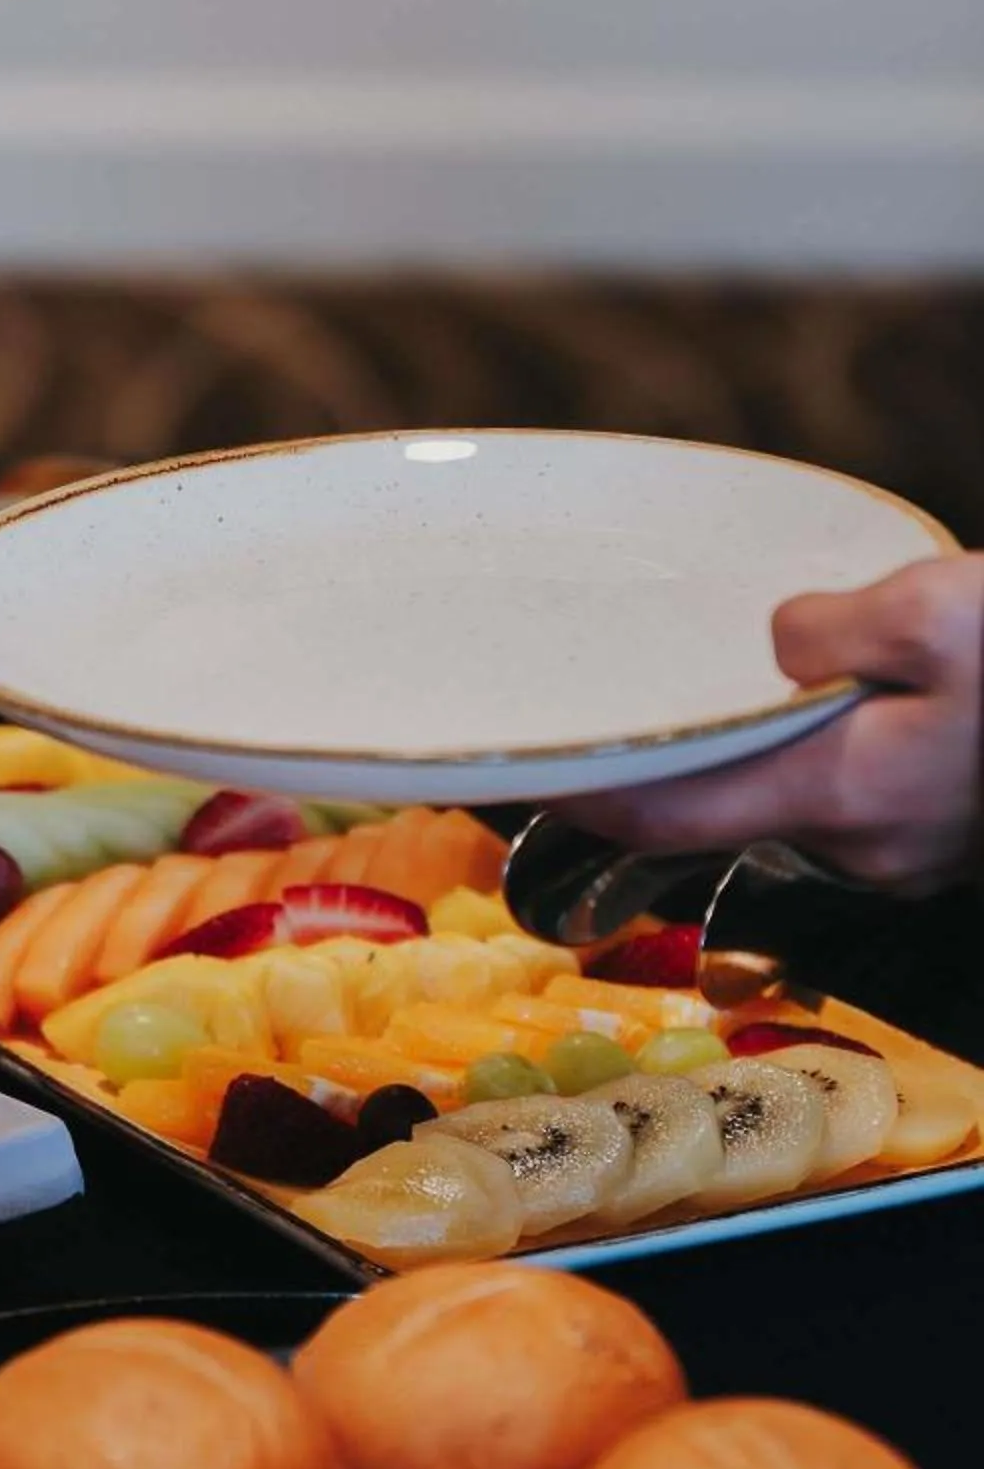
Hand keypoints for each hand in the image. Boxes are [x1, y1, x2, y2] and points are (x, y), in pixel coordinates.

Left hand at [564, 552, 983, 893]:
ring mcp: (903, 857)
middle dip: (685, 758)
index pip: (662, 817)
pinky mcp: (938, 848)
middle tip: (644, 699)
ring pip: (793, 805)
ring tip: (763, 687)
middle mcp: (861, 847)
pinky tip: (847, 713)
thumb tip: (778, 641)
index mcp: (840, 791)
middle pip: (724, 811)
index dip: (584, 798)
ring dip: (765, 755)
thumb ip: (833, 629)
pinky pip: (850, 807)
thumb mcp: (940, 611)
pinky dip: (824, 763)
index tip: (529, 772)